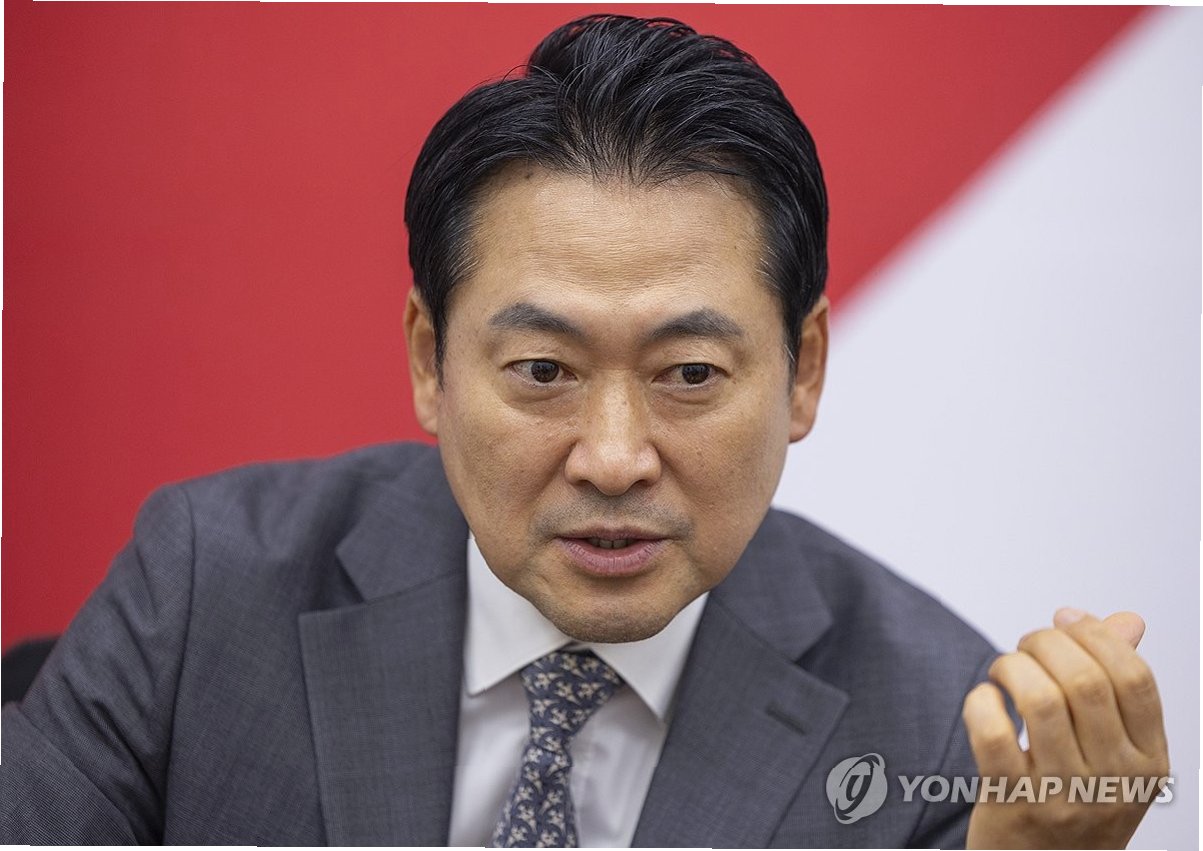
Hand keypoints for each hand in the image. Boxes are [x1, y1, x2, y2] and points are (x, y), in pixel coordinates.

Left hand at [962, 610, 1168, 848]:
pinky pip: (993, 733)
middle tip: (1024, 647)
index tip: (1064, 619)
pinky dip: (981, 703)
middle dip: (1045, 643)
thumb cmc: (1074, 803)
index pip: (1135, 679)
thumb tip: (1126, 619)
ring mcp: (1064, 797)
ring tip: (1003, 671)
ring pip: (1040, 700)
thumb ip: (1118, 688)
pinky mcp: (1012, 803)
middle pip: (1085, 681)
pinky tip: (984, 701)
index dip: (1096, 635)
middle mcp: (1113, 782)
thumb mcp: (1114, 755)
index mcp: (1148, 763)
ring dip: (1011, 667)